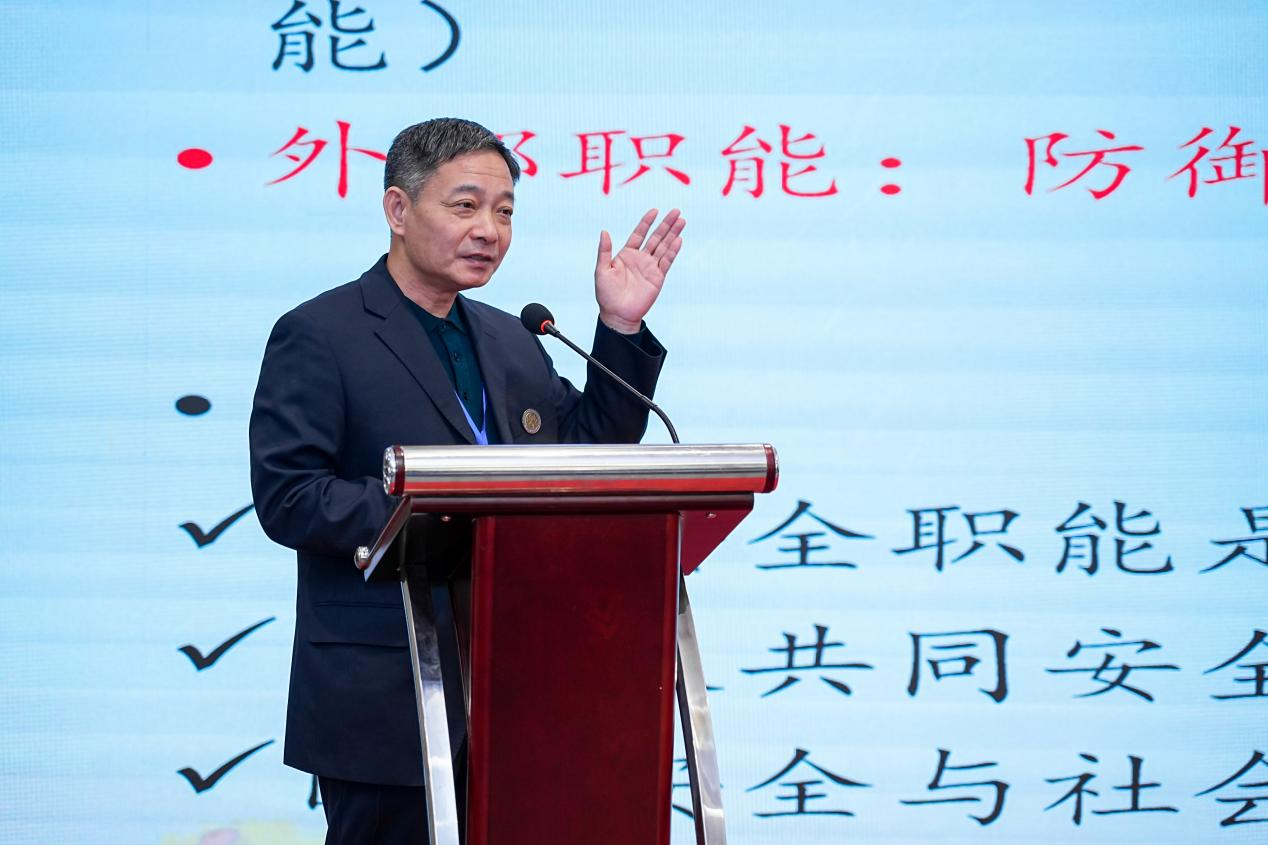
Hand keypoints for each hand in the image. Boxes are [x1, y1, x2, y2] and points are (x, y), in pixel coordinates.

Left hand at [594, 208, 685, 333]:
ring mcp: (650, 268)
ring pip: (664, 247)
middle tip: (676, 211)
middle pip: (656, 237)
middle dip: (666, 224)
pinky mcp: (657, 278)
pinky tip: (679, 240)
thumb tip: (604, 231)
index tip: (655, 211)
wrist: (617, 315)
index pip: (639, 234)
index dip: (646, 222)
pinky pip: (667, 261)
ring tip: (682, 221)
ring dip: (673, 234)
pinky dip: (673, 251)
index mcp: (626, 255)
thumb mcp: (601, 270)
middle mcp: (640, 259)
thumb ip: (604, 251)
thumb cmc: (606, 294)